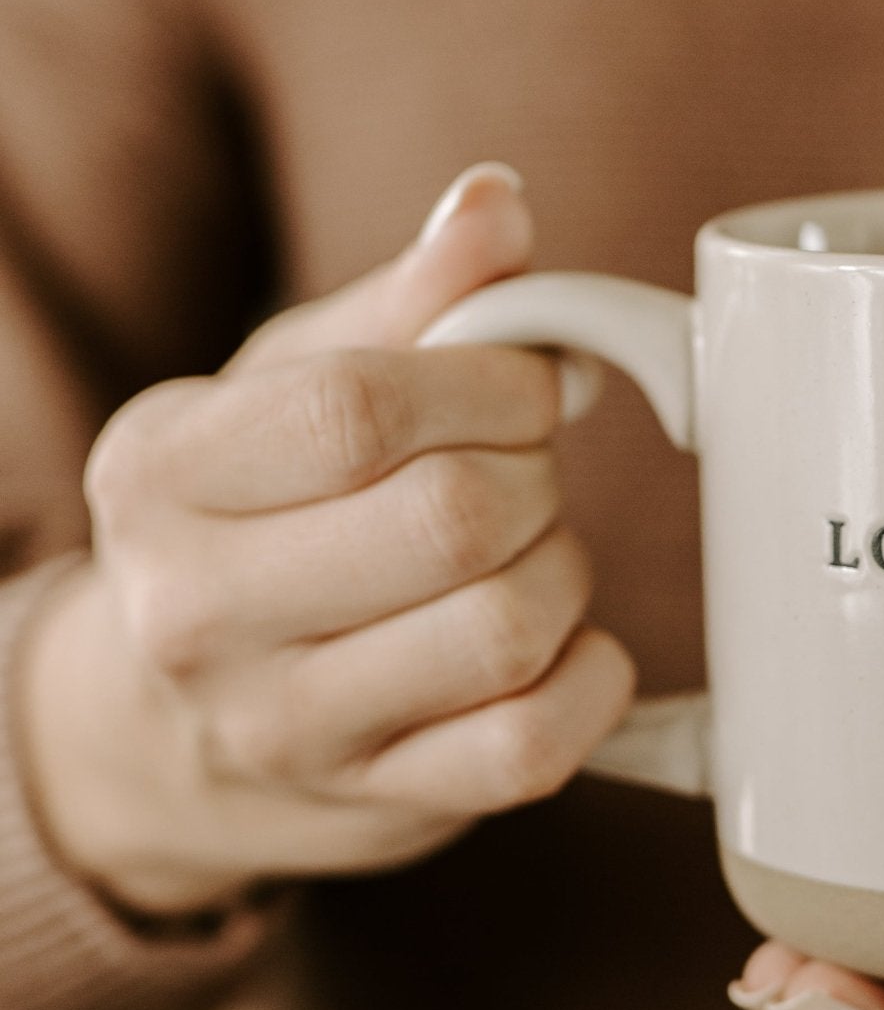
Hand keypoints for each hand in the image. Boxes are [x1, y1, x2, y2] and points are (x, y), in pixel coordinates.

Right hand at [18, 166, 634, 917]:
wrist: (173, 725)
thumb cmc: (261, 517)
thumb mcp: (290, 387)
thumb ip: (407, 298)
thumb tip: (498, 204)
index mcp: (165, 473)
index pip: (359, 412)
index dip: (493, 385)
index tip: (528, 386)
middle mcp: (199, 613)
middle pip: (456, 521)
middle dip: (535, 476)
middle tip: (525, 472)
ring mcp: (286, 727)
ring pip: (509, 628)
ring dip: (565, 572)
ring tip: (529, 554)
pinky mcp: (379, 804)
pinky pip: (537, 744)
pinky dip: (592, 678)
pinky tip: (564, 644)